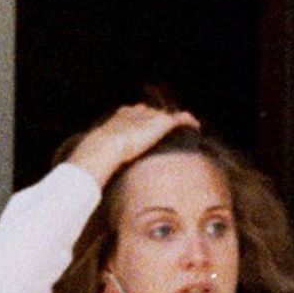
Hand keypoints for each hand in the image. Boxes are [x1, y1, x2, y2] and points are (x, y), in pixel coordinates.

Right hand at [67, 104, 199, 186]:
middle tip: (168, 130)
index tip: (146, 128)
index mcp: (120, 117)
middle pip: (152, 114)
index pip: (135, 114)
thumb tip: (99, 179)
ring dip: (174, 122)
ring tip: (187, 128)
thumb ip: (106, 161)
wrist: (104, 149)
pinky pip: (179, 119)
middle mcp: (136, 113)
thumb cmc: (97, 156)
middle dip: (159, 121)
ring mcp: (149, 117)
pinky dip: (187, 121)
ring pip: (166, 116)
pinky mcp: (160, 123)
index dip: (142, 121)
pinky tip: (196, 126)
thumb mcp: (100, 156)